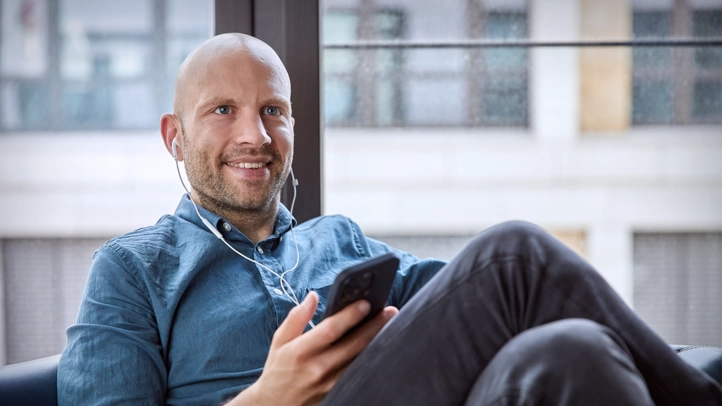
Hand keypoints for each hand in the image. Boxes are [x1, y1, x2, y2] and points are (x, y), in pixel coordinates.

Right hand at [228, 291, 397, 405]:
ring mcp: (329, 384)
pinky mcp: (337, 393)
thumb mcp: (280, 341)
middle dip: (375, 326)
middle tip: (391, 311)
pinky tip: (380, 347)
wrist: (275, 405)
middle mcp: (317, 368)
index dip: (349, 315)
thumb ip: (296, 317)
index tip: (366, 302)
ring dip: (378, 342)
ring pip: (360, 360)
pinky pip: (358, 373)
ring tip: (392, 326)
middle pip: (353, 344)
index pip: (330, 330)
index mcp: (300, 351)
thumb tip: (313, 296)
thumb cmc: (278, 370)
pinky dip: (370, 359)